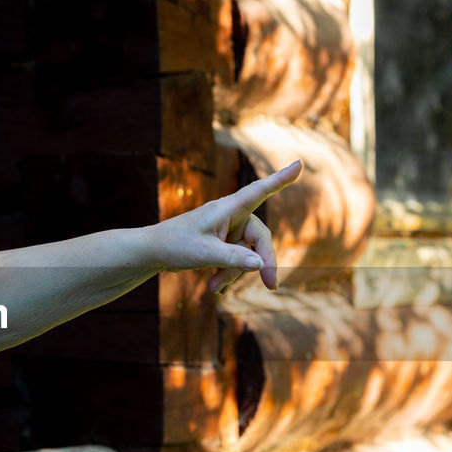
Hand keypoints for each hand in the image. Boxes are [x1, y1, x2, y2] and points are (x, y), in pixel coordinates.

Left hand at [153, 159, 300, 292]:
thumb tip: (260, 265)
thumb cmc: (175, 244)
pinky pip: (237, 259)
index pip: (259, 191)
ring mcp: (228, 229)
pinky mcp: (222, 242)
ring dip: (234, 273)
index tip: (298, 164)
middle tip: (270, 286)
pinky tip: (218, 287)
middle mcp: (231, 216)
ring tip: (214, 288)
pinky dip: (229, 273)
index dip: (280, 179)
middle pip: (260, 238)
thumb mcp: (205, 254)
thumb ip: (233, 259)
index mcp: (228, 208)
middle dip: (261, 263)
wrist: (153, 251)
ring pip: (247, 254)